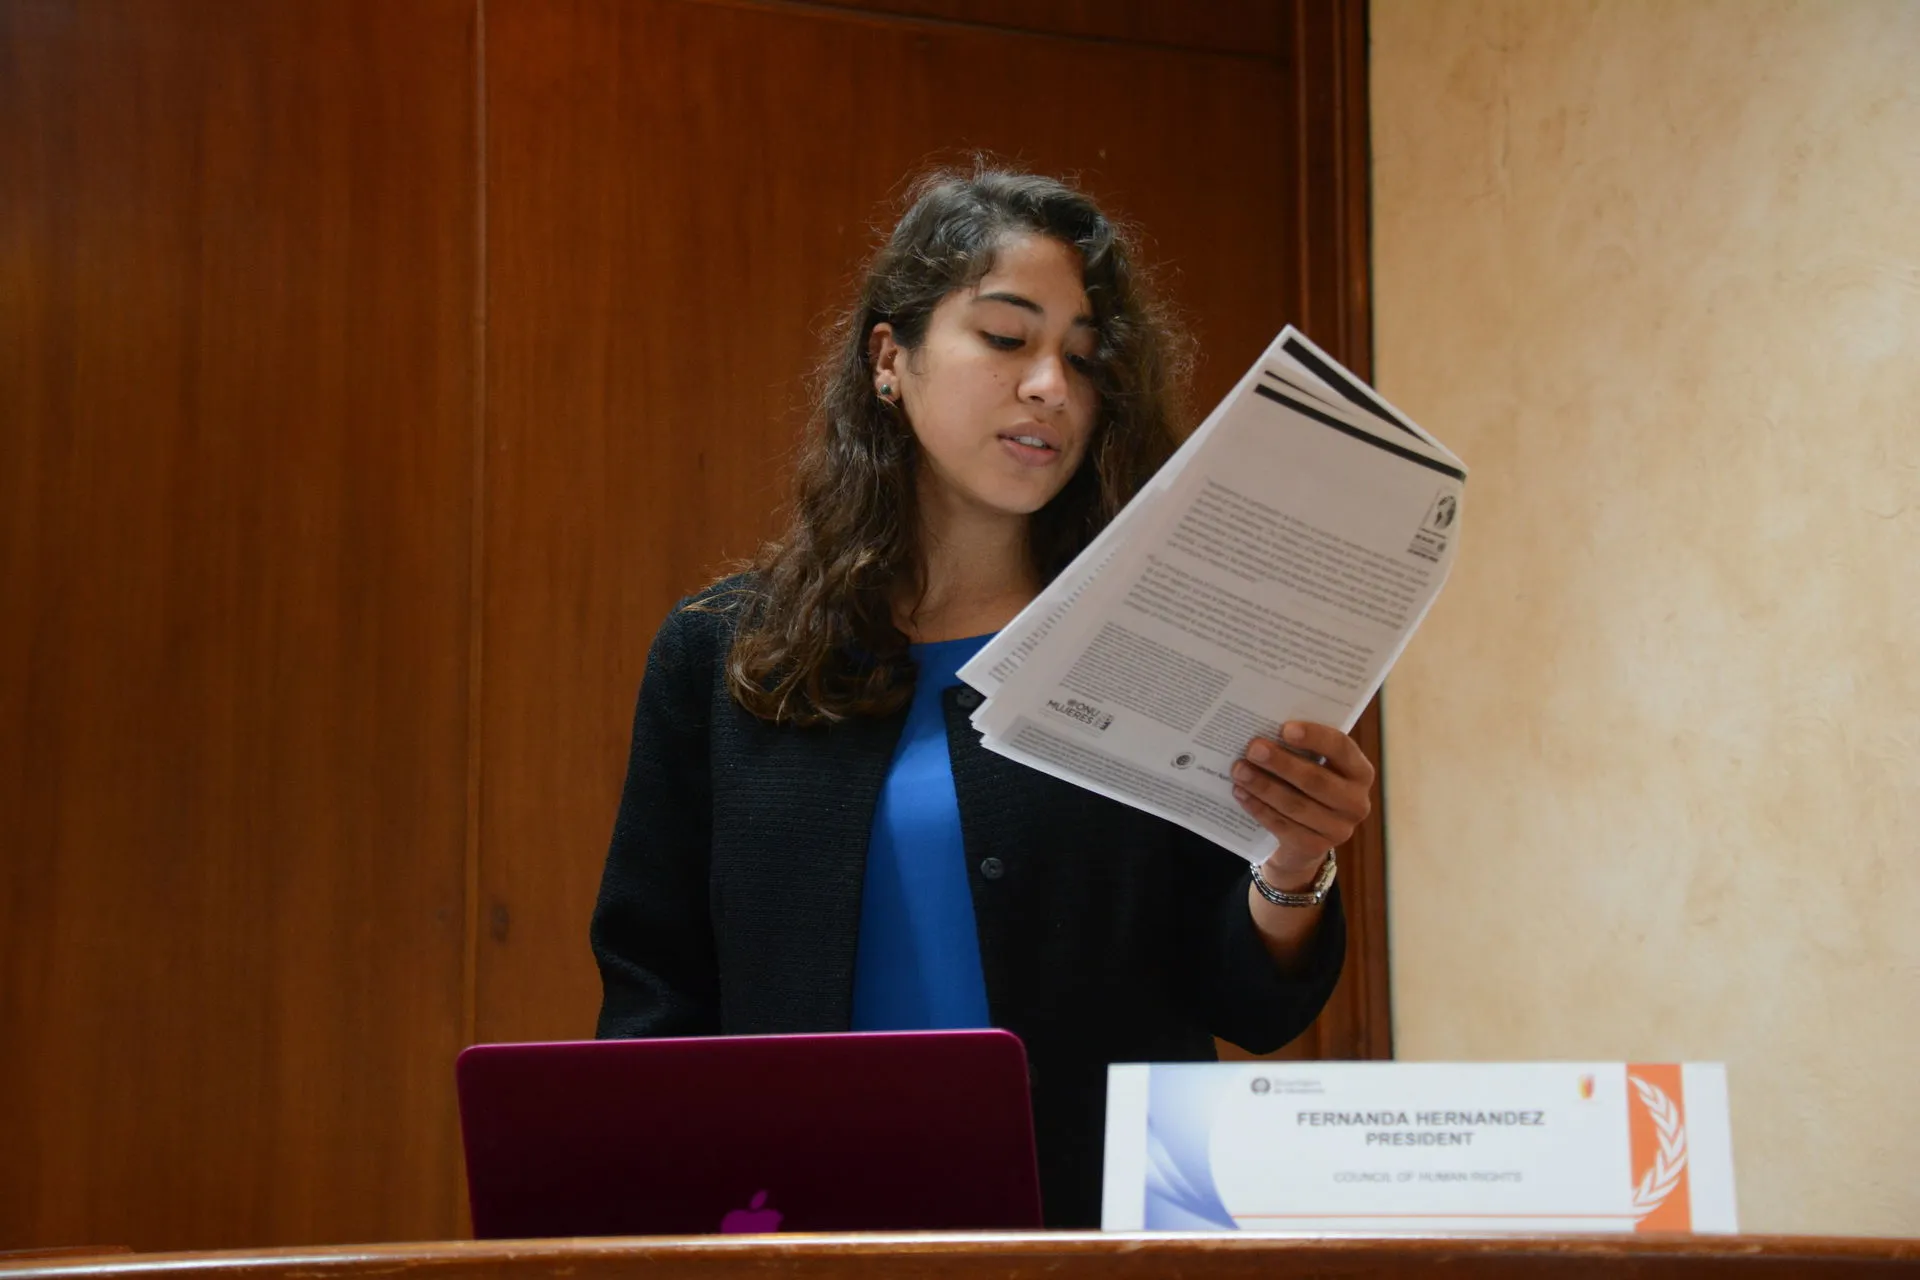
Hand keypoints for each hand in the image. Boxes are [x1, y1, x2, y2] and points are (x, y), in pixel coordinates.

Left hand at [1231, 722, 1374, 887]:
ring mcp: (1339, 829)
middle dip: (1281, 763)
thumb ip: (1300, 750)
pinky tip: (1241, 794)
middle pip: (1315, 780)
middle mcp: (1356, 802)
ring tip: (1239, 770)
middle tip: (1253, 749)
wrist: (1304, 841)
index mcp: (1360, 773)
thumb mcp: (1313, 767)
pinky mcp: (1316, 847)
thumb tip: (1265, 728)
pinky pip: (1283, 825)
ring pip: (1296, 805)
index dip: (1315, 737)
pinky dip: (1259, 808)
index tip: (1285, 728)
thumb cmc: (1307, 789)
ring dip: (1264, 786)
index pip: (1342, 749)